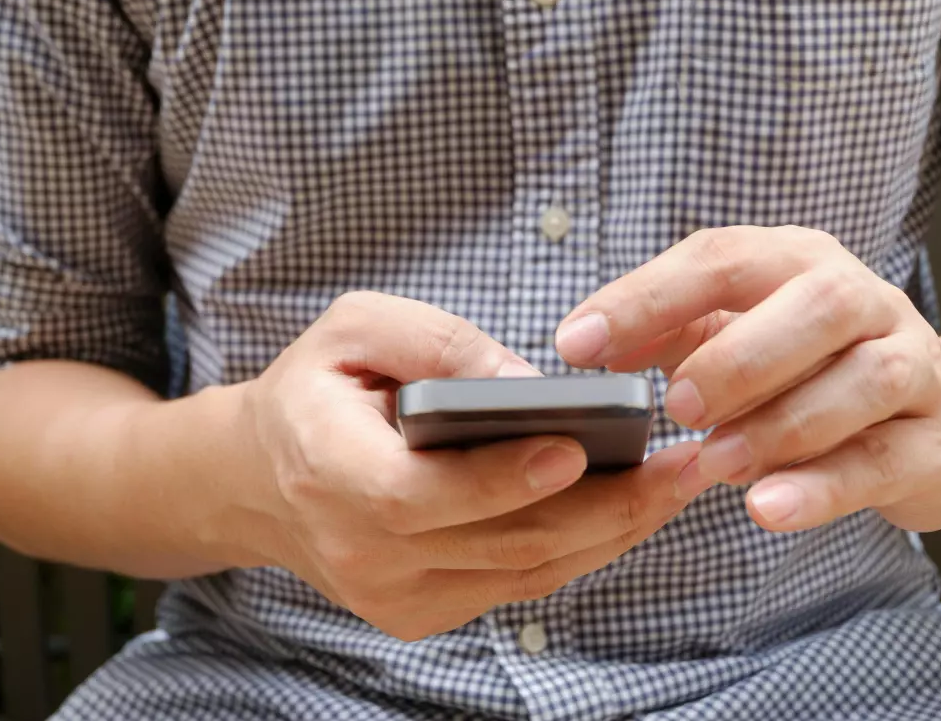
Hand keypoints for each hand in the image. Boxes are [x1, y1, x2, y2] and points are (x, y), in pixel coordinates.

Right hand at [227, 291, 710, 640]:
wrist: (262, 480)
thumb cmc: (314, 391)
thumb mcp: (352, 328)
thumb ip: (433, 343)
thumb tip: (526, 383)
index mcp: (326, 470)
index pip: (416, 495)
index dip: (496, 480)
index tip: (574, 449)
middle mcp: (359, 550)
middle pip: (494, 544)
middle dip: (600, 509)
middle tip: (678, 466)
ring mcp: (391, 595)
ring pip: (520, 573)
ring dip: (607, 532)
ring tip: (675, 484)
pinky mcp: (420, 612)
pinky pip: (515, 584)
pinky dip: (576, 548)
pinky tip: (625, 509)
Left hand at [556, 226, 940, 533]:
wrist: (922, 418)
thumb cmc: (799, 368)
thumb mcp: (727, 336)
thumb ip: (664, 334)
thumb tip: (587, 344)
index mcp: (795, 260)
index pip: (720, 259)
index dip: (644, 299)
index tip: (575, 344)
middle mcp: (862, 299)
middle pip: (816, 306)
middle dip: (738, 358)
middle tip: (676, 407)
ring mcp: (913, 366)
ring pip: (863, 381)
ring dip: (779, 425)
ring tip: (713, 463)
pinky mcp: (935, 441)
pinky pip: (884, 460)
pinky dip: (821, 487)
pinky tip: (765, 506)